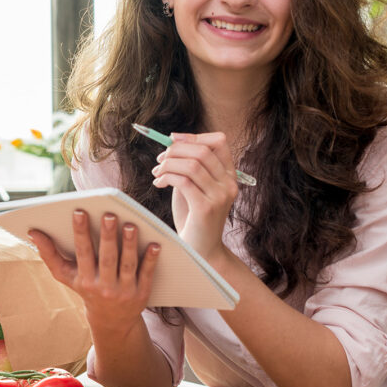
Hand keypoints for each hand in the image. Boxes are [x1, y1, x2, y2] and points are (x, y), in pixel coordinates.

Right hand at [28, 210, 159, 333]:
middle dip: (107, 236)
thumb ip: (49, 253)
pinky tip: (155, 244)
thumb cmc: (86, 288)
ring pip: (127, 265)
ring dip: (129, 245)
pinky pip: (146, 274)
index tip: (80, 211)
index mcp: (84, 279)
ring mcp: (123, 291)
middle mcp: (103, 286)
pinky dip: (151, 260)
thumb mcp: (66, 276)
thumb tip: (33, 232)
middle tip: (109, 214)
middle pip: (106, 258)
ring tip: (131, 224)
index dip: (80, 232)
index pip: (82, 253)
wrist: (111, 320)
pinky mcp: (141, 294)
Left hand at [151, 131, 238, 260]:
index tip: (172, 139)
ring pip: (192, 164)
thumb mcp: (193, 187)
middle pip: (203, 151)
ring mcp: (220, 197)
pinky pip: (183, 181)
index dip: (194, 136)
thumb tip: (172, 144)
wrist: (200, 250)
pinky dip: (167, 177)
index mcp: (229, 176)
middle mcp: (229, 184)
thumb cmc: (193, 217)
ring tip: (156, 172)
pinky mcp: (206, 208)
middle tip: (160, 158)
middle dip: (176, 149)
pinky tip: (158, 183)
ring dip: (168, 164)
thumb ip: (189, 167)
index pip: (220, 142)